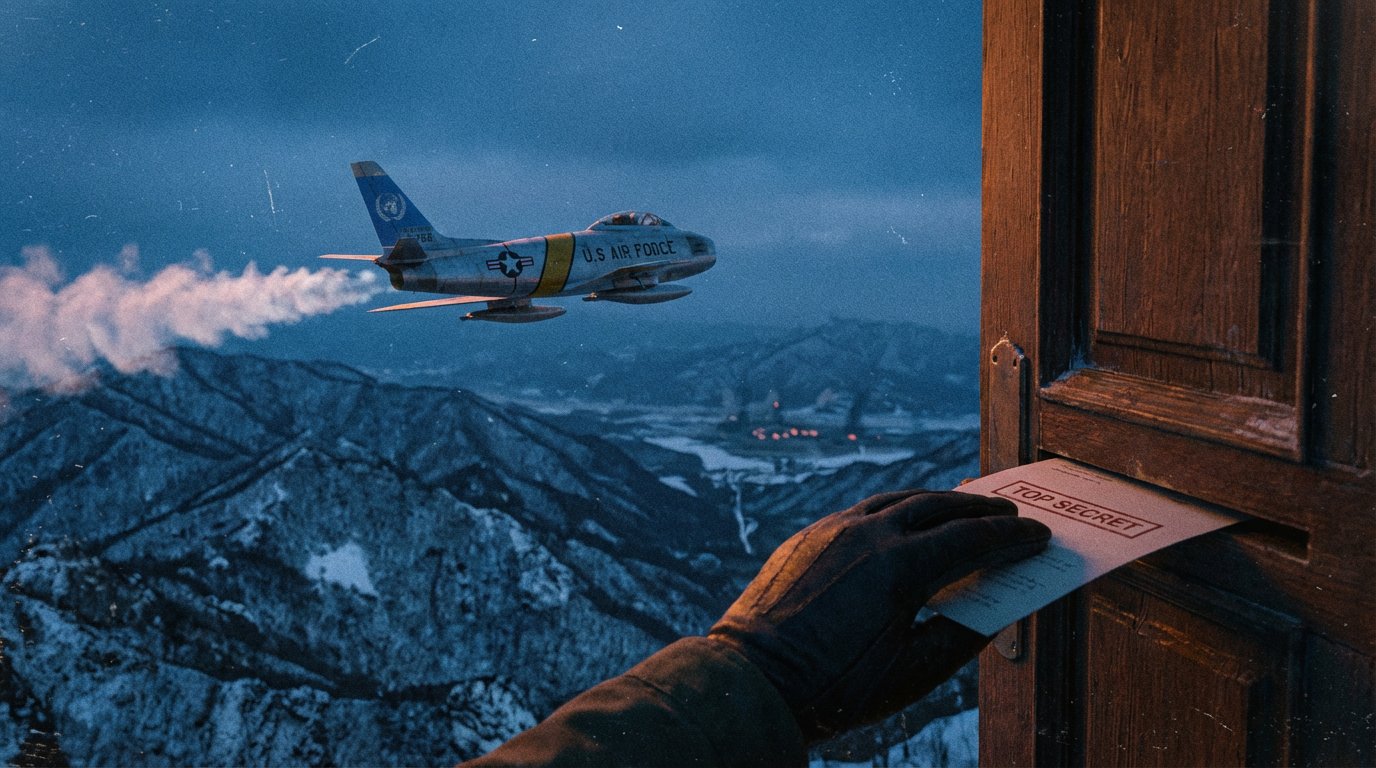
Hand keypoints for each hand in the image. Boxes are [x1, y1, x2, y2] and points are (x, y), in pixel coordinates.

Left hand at [707, 490, 1049, 741]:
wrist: (751, 681)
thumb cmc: (833, 689)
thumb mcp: (911, 675)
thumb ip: (961, 637)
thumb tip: (998, 610)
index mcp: (898, 569)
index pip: (971, 540)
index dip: (1011, 538)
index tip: (1039, 537)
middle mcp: (867, 535)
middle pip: (938, 507)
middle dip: (980, 510)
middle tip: (1011, 513)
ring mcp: (834, 529)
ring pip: (898, 501)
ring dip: (938, 502)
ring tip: (966, 509)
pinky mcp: (810, 535)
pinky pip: (864, 510)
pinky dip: (897, 509)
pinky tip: (907, 521)